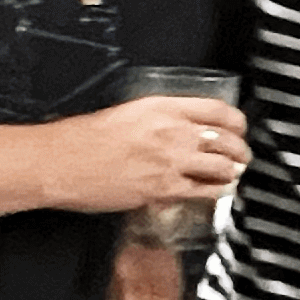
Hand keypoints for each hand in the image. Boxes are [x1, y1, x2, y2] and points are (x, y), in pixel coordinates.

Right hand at [37, 98, 247, 215]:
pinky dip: (216, 192)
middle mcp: (172, 132)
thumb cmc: (81, 139)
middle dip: (240, 150)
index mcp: (162, 108)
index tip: (239, 129)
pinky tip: (215, 191)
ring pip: (223, 167)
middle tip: (240, 156)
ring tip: (231, 174)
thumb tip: (180, 129)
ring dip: (232, 172)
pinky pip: (205, 191)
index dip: (237, 122)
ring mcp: (171, 161)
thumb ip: (159, 120)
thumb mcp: (126, 114)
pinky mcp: (164, 189)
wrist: (59, 162)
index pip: (218, 110)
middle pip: (228, 140)